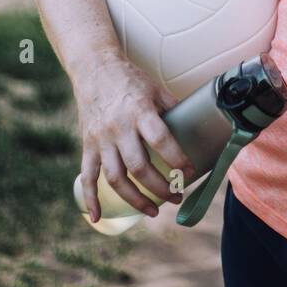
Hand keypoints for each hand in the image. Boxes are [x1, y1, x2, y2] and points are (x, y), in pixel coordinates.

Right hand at [75, 54, 196, 223]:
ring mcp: (101, 139)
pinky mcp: (87, 145)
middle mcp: (119, 128)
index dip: (177, 159)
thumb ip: (174, 109)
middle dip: (160, 188)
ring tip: (153, 211)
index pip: (161, 140)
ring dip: (134, 199)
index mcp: (139, 111)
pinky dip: (91, 199)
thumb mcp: (156, 89)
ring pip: (115, 177)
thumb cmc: (130, 80)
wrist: (94, 68)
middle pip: (139, 166)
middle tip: (176, 196)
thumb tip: (200, 126)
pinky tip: (99, 217)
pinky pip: (88, 176)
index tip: (190, 172)